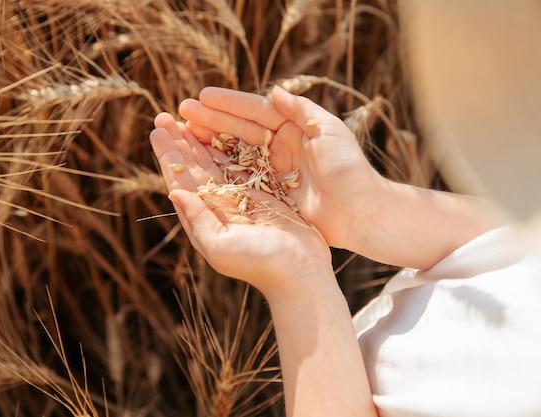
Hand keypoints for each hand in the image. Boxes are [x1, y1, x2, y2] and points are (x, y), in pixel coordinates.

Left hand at [149, 112, 333, 296]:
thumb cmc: (259, 264)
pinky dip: (232, 147)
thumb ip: (197, 220)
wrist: (300, 272)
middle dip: (179, 143)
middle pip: (195, 168)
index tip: (156, 131)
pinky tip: (223, 131)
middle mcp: (220, 207)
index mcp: (205, 218)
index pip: (181, 181)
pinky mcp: (264, 194)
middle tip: (163, 116)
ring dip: (201, 141)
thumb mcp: (219, 247)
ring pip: (217, 163)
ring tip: (187, 118)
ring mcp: (242, 199)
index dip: (168, 157)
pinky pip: (243, 164)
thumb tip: (173, 192)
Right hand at [178, 86, 383, 249]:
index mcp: (294, 127)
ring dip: (209, 143)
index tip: (200, 97)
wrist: (360, 212)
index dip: (228, 104)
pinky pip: (239, 177)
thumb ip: (302, 110)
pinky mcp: (270, 192)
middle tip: (180, 113)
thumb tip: (275, 91)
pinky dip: (219, 169)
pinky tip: (198, 163)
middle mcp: (280, 145)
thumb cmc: (348, 169)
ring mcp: (273, 169)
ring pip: (234, 151)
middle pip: (239, 129)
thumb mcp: (329, 132)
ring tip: (182, 135)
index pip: (255, 111)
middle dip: (210, 120)